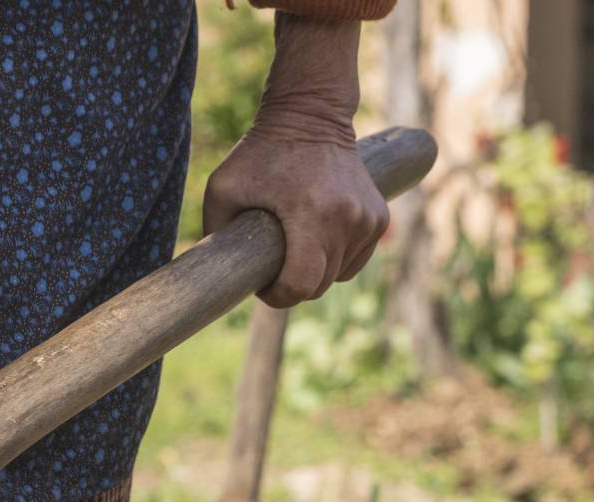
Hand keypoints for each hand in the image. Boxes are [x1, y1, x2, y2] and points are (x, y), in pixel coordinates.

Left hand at [201, 16, 388, 308]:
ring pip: (338, 275)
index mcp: (311, 214)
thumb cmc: (260, 152)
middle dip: (293, 284)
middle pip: (319, 285)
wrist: (311, 114)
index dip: (277, 295)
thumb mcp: (222, 189)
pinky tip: (317, 238)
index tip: (263, 285)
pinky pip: (355, 260)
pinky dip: (336, 259)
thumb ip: (214, 233)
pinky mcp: (379, 217)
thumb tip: (216, 275)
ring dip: (315, 271)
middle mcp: (347, 219)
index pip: (301, 285)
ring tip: (294, 245)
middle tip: (273, 266)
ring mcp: (368, 219)